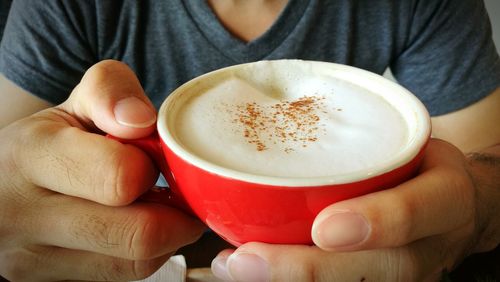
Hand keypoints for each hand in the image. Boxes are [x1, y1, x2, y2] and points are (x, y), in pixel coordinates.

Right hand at [0, 60, 204, 280]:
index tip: (154, 159)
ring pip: (136, 264)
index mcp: (31, 155)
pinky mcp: (47, 280)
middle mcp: (22, 215)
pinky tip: (137, 225)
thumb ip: (112, 91)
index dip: (152, 168)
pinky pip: (122, 276)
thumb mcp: (79, 100)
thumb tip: (140, 121)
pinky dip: (145, 253)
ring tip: (158, 207)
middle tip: (178, 192)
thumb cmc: (56, 137)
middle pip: (137, 235)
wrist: (8, 179)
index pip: (120, 178)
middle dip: (174, 213)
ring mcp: (30, 258)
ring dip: (165, 236)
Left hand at [211, 139, 497, 280]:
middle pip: (376, 270)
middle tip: (248, 261)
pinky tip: (247, 271)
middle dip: (307, 269)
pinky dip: (289, 281)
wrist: (451, 205)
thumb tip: (272, 108)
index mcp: (445, 198)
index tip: (325, 228)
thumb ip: (361, 133)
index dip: (375, 223)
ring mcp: (406, 273)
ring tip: (235, 267)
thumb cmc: (418, 166)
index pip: (417, 213)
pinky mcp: (381, 281)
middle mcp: (427, 247)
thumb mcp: (409, 139)